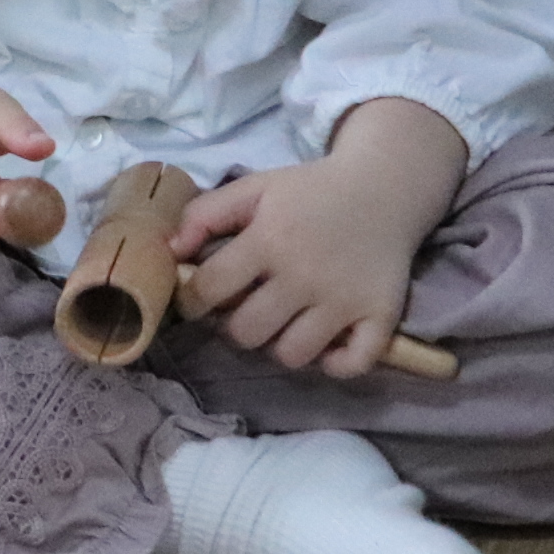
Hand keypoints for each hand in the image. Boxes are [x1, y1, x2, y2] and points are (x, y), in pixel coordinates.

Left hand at [174, 96, 466, 376]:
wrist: (383, 188)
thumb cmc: (309, 192)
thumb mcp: (253, 189)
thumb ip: (205, 214)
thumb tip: (170, 250)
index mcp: (268, 241)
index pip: (211, 289)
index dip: (192, 300)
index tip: (196, 300)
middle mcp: (304, 276)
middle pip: (248, 332)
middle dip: (235, 327)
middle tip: (243, 312)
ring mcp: (344, 301)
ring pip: (293, 354)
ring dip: (279, 346)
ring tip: (281, 325)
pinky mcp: (381, 316)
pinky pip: (351, 364)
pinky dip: (334, 363)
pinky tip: (324, 344)